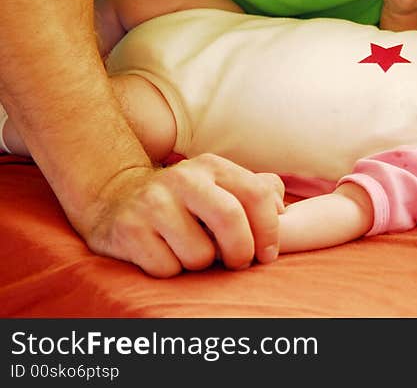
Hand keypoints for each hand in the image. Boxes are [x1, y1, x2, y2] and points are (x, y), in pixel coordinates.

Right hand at [83, 154, 284, 276]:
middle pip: (230, 220)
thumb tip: (281, 208)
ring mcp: (153, 203)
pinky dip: (172, 270)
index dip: (269, 229)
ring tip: (191, 251)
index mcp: (212, 166)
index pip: (255, 194)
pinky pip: (168, 268)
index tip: (268, 254)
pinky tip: (164, 254)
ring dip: (201, 264)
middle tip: (239, 263)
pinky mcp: (129, 230)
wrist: (115, 196)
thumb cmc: (183, 199)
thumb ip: (256, 190)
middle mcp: (183, 178)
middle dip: (241, 251)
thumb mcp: (219, 184)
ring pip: (199, 254)